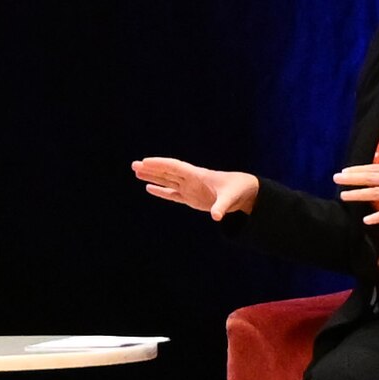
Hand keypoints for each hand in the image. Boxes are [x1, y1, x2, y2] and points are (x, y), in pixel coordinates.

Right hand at [131, 155, 260, 219]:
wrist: (244, 192)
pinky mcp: (190, 197)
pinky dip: (160, 191)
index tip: (145, 162)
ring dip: (152, 177)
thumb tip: (216, 217)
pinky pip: (171, 194)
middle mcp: (190, 180)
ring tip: (136, 173)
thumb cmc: (237, 190)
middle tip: (134, 165)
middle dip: (151, 169)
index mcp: (197, 175)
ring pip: (167, 181)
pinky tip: (148, 188)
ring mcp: (189, 188)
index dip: (160, 164)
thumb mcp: (230, 198)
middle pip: (167, 172)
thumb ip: (221, 207)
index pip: (175, 167)